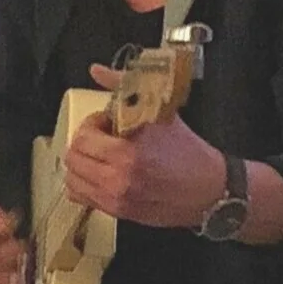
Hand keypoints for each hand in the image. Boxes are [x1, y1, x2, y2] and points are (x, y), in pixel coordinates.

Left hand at [61, 63, 228, 228]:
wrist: (209, 190)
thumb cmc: (189, 154)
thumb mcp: (160, 113)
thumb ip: (124, 87)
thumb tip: (98, 71)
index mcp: (127, 153)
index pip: (84, 137)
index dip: (93, 123)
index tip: (108, 122)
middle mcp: (118, 178)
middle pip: (73, 158)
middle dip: (85, 142)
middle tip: (102, 137)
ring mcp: (116, 198)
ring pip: (73, 180)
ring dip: (82, 163)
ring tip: (100, 156)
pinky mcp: (118, 212)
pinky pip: (83, 198)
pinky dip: (86, 184)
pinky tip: (101, 174)